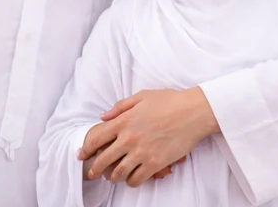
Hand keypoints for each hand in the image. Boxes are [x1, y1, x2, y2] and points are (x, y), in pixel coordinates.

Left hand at [79, 87, 216, 185]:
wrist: (194, 112)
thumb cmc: (170, 101)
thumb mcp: (143, 96)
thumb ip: (121, 106)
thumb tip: (103, 116)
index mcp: (124, 121)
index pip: (96, 138)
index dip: (86, 149)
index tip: (83, 154)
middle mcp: (129, 138)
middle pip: (103, 160)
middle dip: (94, 169)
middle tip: (93, 173)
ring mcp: (141, 152)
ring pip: (117, 173)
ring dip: (113, 177)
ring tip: (113, 177)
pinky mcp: (154, 163)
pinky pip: (136, 179)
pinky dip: (131, 181)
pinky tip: (132, 178)